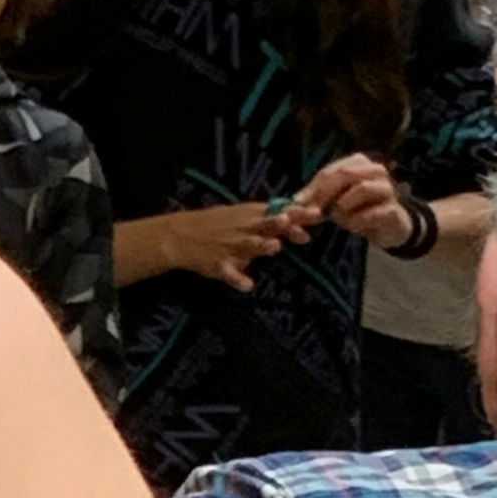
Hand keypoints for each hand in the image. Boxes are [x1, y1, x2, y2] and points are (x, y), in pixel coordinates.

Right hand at [169, 201, 312, 291]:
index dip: (298, 214)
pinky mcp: (218, 264)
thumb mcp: (239, 214)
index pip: (278, 212)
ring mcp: (230, 246)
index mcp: (250, 216)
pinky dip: (236, 278)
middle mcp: (242, 229)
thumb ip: (268, 218)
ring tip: (274, 247)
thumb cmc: (215, 224)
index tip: (318, 213)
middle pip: (267, 225)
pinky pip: (228, 272)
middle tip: (294, 222)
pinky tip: (247, 285)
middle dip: (281, 224)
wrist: (178, 235)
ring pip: (248, 245)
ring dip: (260, 245)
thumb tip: (298, 218)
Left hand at [297, 152, 412, 250]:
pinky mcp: (394, 210)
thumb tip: (292, 206)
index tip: (297, 203)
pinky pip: (371, 213)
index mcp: (358, 162)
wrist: (387, 226)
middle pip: (345, 175)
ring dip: (344, 207)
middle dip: (324, 194)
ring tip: (340, 218)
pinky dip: (357, 222)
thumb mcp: (333, 200)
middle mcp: (375, 170)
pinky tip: (355, 226)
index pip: (329, 172)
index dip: (312, 188)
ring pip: (362, 189)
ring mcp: (388, 188)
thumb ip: (315, 199)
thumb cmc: (356, 208)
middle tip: (312, 212)